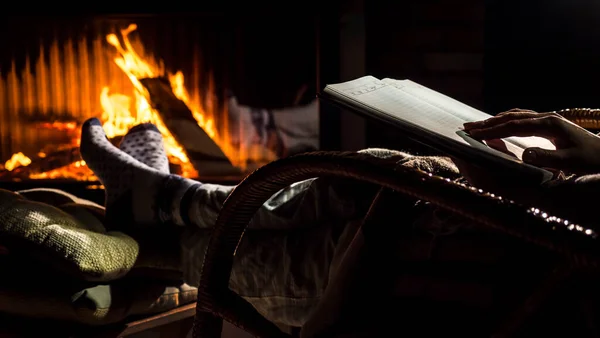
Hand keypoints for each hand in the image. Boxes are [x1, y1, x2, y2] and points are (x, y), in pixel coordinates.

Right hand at [463, 108, 599, 174]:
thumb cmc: (590, 160)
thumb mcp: (570, 162)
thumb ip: (547, 158)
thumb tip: (524, 154)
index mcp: (549, 124)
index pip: (514, 125)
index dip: (492, 130)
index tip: (474, 134)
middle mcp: (547, 118)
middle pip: (511, 116)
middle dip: (487, 122)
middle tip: (466, 127)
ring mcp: (548, 119)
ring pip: (515, 115)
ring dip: (494, 120)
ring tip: (477, 126)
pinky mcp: (548, 124)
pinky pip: (521, 118)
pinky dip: (505, 121)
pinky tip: (499, 126)